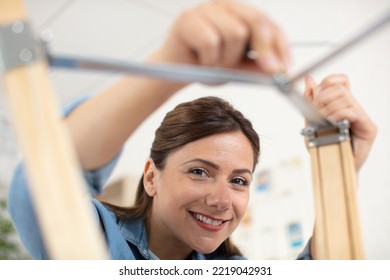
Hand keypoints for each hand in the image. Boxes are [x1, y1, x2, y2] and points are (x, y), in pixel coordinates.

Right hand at [150, 0, 290, 73]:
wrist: (173, 71)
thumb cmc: (204, 65)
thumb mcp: (236, 69)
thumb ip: (256, 67)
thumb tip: (279, 69)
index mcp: (238, 13)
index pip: (266, 22)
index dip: (279, 44)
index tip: (285, 66)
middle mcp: (223, 6)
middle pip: (255, 21)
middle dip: (265, 49)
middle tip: (267, 70)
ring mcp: (205, 10)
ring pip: (234, 33)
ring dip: (226, 59)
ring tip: (213, 65)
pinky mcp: (187, 19)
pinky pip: (210, 42)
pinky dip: (208, 60)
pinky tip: (200, 61)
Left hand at [304, 74, 376, 172]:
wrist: (331, 166)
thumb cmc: (323, 146)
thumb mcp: (311, 120)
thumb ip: (310, 100)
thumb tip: (309, 79)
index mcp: (341, 104)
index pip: (339, 80)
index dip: (327, 82)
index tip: (315, 95)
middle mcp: (354, 108)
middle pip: (339, 87)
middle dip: (322, 98)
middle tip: (317, 112)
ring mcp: (362, 116)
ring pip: (345, 98)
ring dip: (329, 109)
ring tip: (324, 121)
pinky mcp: (369, 127)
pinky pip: (353, 111)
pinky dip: (339, 115)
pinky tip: (333, 123)